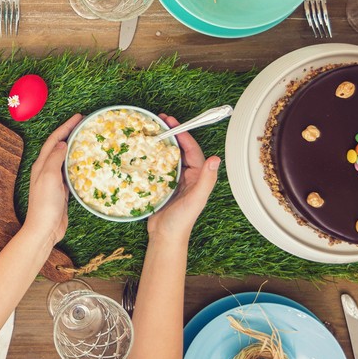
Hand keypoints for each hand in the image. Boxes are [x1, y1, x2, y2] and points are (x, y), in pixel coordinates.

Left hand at [23, 114, 82, 244]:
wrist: (45, 229)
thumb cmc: (45, 204)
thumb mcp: (49, 177)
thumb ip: (55, 159)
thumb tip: (62, 143)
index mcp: (41, 165)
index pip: (53, 140)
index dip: (65, 127)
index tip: (79, 117)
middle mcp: (46, 170)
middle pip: (59, 146)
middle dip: (70, 133)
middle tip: (86, 124)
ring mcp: (54, 180)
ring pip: (65, 158)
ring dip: (76, 148)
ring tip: (89, 139)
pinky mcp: (62, 190)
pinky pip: (70, 172)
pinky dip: (79, 164)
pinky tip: (88, 163)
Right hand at [146, 114, 219, 242]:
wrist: (165, 237)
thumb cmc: (182, 221)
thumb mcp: (196, 199)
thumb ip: (206, 180)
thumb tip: (215, 158)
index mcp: (198, 177)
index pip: (192, 150)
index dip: (183, 134)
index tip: (172, 122)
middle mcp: (189, 176)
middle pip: (180, 149)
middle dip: (172, 134)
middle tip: (159, 120)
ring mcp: (175, 180)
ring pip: (169, 156)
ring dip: (162, 143)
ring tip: (150, 131)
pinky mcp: (163, 185)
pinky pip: (158, 166)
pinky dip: (152, 157)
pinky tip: (142, 151)